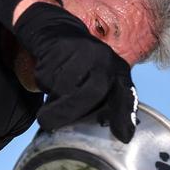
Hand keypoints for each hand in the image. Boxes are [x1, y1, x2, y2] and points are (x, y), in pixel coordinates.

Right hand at [13, 2, 137, 141]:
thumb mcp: (99, 82)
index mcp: (118, 71)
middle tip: (48, 123)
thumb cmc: (81, 69)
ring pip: (63, 88)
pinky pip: (47, 78)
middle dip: (68, 112)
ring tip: (55, 90)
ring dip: (52, 99)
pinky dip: (43, 85)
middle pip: (91, 93)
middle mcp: (105, 59)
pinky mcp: (59, 50)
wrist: (58, 33)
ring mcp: (82, 52)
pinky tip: (50, 75)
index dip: (125, 116)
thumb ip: (104, 105)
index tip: (124, 136)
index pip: (126, 96)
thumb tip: (111, 135)